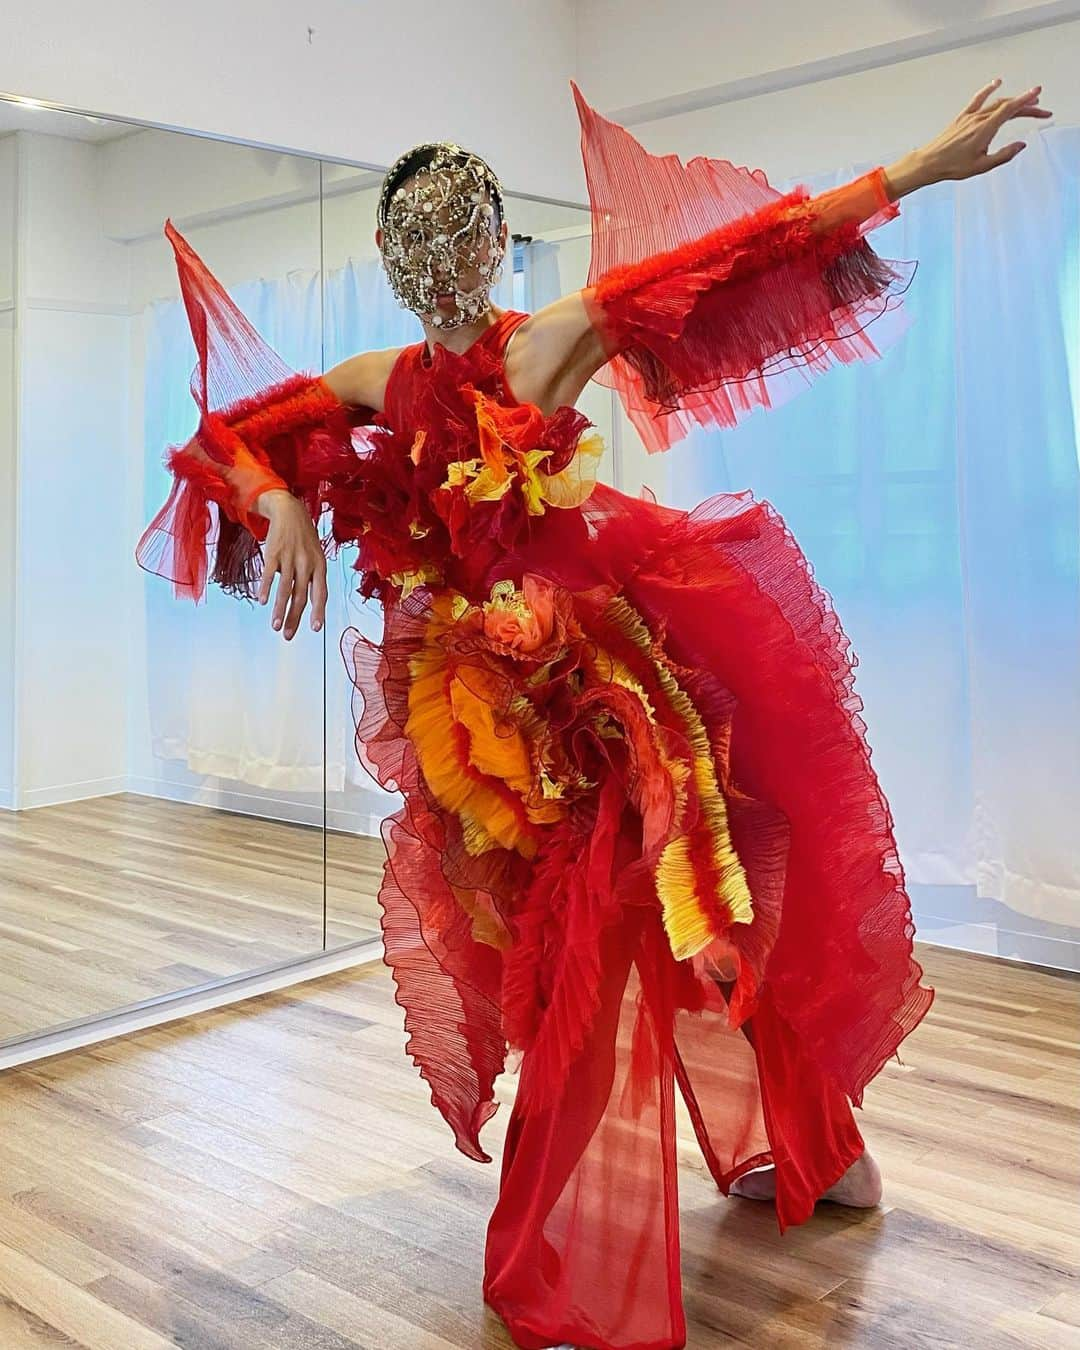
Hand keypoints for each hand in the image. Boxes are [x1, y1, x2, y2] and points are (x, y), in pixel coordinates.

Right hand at [255, 490, 327, 639]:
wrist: (290, 511)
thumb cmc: (304, 539)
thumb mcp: (315, 556)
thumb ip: (312, 579)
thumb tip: (307, 604)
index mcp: (320, 566)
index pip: (321, 593)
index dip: (318, 611)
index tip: (315, 628)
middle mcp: (306, 563)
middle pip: (301, 597)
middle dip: (295, 618)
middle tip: (288, 636)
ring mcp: (290, 558)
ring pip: (286, 589)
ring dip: (279, 609)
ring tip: (275, 626)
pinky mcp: (274, 553)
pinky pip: (270, 574)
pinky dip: (265, 588)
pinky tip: (262, 600)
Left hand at [884, 78, 1051, 198]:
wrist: (929, 163)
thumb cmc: (951, 166)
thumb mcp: (982, 166)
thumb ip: (1003, 155)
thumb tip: (1020, 145)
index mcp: (984, 129)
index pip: (1010, 110)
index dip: (1026, 102)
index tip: (1038, 95)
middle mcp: (978, 119)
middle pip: (1007, 106)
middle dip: (1026, 105)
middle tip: (1040, 109)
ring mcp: (970, 116)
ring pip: (996, 102)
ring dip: (1013, 99)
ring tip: (1027, 100)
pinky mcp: (962, 117)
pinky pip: (978, 99)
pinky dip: (988, 90)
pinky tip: (996, 83)